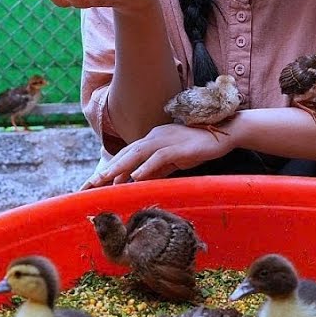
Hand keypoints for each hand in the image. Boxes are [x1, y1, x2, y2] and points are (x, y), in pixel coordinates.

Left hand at [82, 123, 235, 187]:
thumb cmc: (199, 147)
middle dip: (108, 168)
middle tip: (92, 183)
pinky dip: (146, 166)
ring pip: (138, 153)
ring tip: (105, 179)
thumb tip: (139, 182)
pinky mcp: (179, 147)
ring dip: (120, 167)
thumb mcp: (173, 161)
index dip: (111, 167)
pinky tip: (136, 176)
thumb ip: (156, 170)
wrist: (223, 133)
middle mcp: (155, 136)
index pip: (127, 154)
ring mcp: (166, 140)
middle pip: (127, 153)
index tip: (96, 182)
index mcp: (153, 139)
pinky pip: (159, 157)